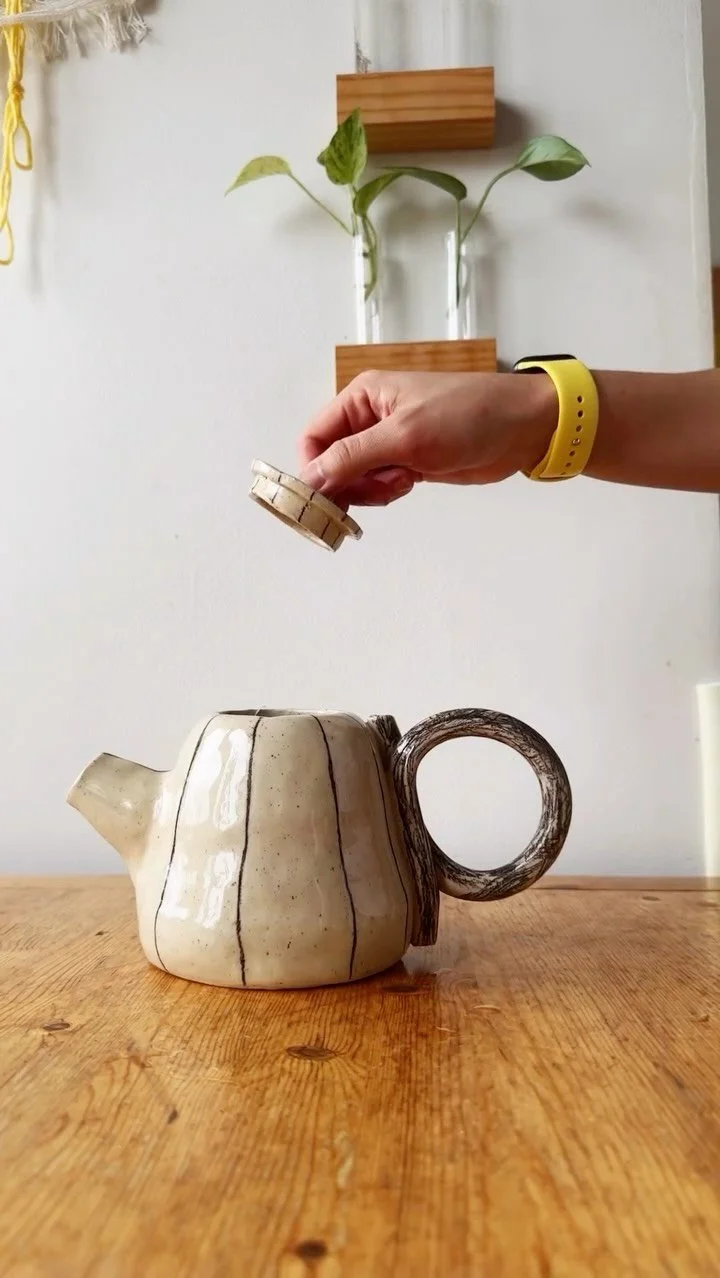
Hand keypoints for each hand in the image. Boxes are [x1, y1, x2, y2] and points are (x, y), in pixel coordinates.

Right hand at [298, 370, 556, 505]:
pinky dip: (388, 492)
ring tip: (401, 482)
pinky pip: (380, 485)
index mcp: (363, 397)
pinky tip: (411, 483)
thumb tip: (311, 479)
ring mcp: (390, 441)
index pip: (315, 436)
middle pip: (332, 461)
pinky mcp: (409, 462)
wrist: (522, 428)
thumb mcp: (405, 435)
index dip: (314, 468)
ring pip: (356, 477)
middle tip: (373, 493)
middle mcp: (371, 417)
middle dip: (346, 483)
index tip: (323, 498)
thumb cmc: (470, 414)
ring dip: (371, 490)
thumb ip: (353, 457)